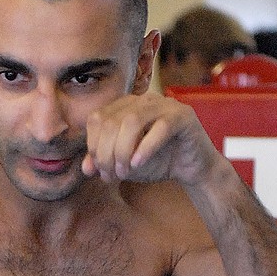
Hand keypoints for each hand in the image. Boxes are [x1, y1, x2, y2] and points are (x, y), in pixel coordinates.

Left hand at [82, 93, 221, 187]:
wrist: (191, 168)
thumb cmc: (156, 162)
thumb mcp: (124, 164)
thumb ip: (104, 162)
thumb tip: (85, 168)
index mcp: (125, 106)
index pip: (96, 119)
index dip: (93, 147)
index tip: (100, 171)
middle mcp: (142, 100)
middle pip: (111, 121)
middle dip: (106, 154)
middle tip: (112, 176)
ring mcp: (164, 104)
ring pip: (131, 121)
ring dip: (123, 152)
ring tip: (124, 172)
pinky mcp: (183, 116)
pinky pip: (160, 128)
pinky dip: (145, 149)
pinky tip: (138, 165)